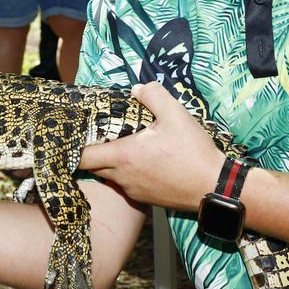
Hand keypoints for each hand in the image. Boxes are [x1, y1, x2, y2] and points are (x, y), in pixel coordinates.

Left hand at [78, 83, 223, 211]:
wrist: (215, 187)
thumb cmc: (193, 152)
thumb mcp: (175, 114)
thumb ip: (153, 95)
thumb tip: (137, 89)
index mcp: (123, 156)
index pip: (82, 156)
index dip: (74, 146)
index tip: (76, 134)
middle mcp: (123, 177)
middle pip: (93, 167)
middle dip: (92, 151)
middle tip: (101, 134)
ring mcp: (134, 190)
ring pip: (110, 176)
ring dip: (111, 162)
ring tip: (124, 145)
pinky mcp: (146, 199)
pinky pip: (126, 184)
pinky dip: (126, 173)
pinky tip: (143, 161)